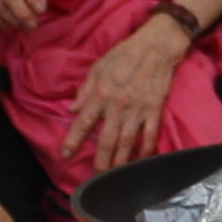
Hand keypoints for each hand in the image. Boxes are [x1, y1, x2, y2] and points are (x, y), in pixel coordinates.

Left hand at [70, 19, 191, 167]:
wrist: (155, 47)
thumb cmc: (123, 54)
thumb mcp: (97, 67)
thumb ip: (85, 90)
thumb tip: (72, 109)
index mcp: (100, 94)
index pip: (83, 122)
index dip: (73, 140)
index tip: (65, 155)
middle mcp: (117, 105)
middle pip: (106, 139)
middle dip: (100, 160)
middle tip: (96, 175)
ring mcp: (137, 109)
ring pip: (127, 141)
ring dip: (120, 160)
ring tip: (115, 174)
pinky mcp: (154, 109)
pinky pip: (150, 134)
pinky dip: (147, 149)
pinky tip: (142, 159)